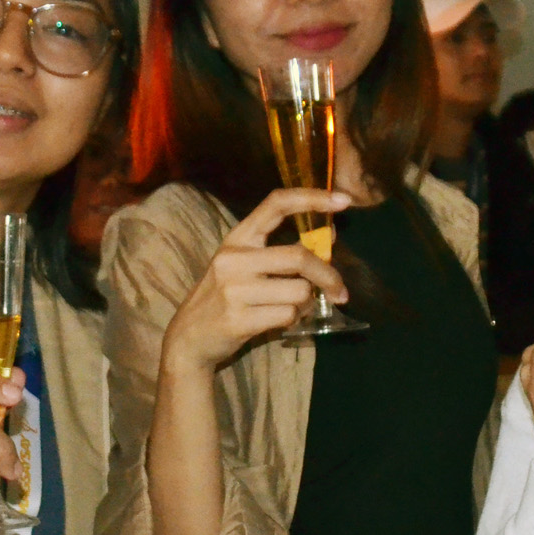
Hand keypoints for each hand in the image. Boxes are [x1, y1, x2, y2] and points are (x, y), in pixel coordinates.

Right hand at [160, 188, 350, 374]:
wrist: (190, 337)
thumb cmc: (225, 296)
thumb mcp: (244, 264)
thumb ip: (280, 250)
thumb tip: (329, 235)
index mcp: (238, 238)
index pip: (276, 204)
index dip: (311, 198)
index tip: (343, 200)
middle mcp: (233, 259)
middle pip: (299, 257)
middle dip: (328, 276)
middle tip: (340, 290)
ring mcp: (233, 289)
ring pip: (299, 291)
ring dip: (306, 304)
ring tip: (292, 308)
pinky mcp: (238, 319)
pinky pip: (288, 315)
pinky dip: (294, 320)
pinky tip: (280, 321)